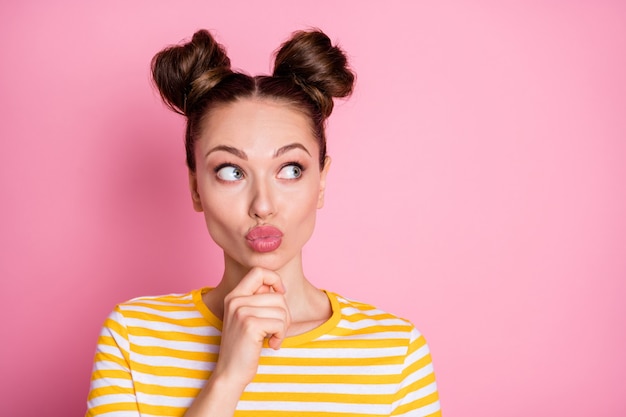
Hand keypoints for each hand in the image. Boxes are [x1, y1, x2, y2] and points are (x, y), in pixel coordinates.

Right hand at [213, 267, 290, 388]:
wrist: (230, 373)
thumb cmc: (244, 347)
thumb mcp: (247, 318)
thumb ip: (258, 301)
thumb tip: (279, 289)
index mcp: (234, 296)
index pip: (258, 272)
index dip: (274, 279)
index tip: (279, 294)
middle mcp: (235, 300)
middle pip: (277, 296)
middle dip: (284, 315)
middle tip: (276, 330)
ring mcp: (241, 312)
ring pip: (282, 310)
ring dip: (283, 328)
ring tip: (272, 338)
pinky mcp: (249, 325)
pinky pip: (280, 324)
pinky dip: (281, 336)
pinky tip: (271, 345)